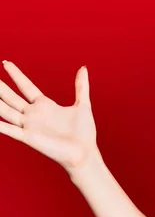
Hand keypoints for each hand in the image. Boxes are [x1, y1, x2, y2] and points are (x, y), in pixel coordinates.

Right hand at [0, 61, 97, 176]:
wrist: (84, 153)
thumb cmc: (84, 132)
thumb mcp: (83, 105)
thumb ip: (81, 86)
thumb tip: (83, 68)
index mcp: (45, 105)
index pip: (26, 86)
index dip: (16, 75)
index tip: (6, 63)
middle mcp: (34, 114)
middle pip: (11, 97)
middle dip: (0, 87)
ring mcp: (29, 126)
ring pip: (5, 110)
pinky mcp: (28, 137)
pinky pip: (9, 129)